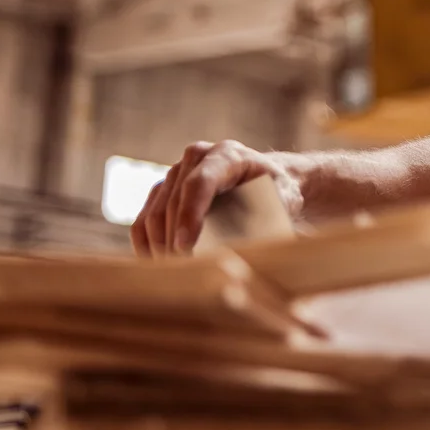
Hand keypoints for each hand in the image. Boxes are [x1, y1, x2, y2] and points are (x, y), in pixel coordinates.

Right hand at [130, 140, 302, 257]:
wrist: (269, 178)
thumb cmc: (279, 190)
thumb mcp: (285, 196)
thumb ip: (275, 212)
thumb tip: (256, 244)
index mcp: (227, 155)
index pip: (199, 183)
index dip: (189, 215)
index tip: (185, 247)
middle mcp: (196, 158)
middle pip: (173, 202)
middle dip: (174, 240)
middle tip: (182, 273)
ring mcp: (175, 173)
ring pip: (154, 214)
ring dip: (159, 247)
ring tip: (172, 275)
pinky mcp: (162, 191)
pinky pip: (144, 221)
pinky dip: (146, 245)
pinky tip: (156, 266)